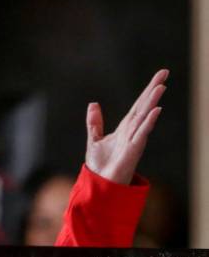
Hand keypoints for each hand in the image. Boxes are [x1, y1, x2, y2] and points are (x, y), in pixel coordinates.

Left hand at [85, 69, 167, 184]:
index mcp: (125, 127)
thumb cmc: (101, 165)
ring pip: (145, 117)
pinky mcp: (133, 149)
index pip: (138, 105)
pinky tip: (156, 110)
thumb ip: (95, 122)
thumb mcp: (95, 139)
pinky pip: (142, 133)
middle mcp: (132, 131)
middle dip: (153, 90)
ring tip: (160, 87)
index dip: (147, 91)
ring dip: (152, 102)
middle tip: (164, 73)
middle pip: (144, 106)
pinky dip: (148, 122)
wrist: (100, 183)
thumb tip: (93, 103)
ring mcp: (134, 139)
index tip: (159, 77)